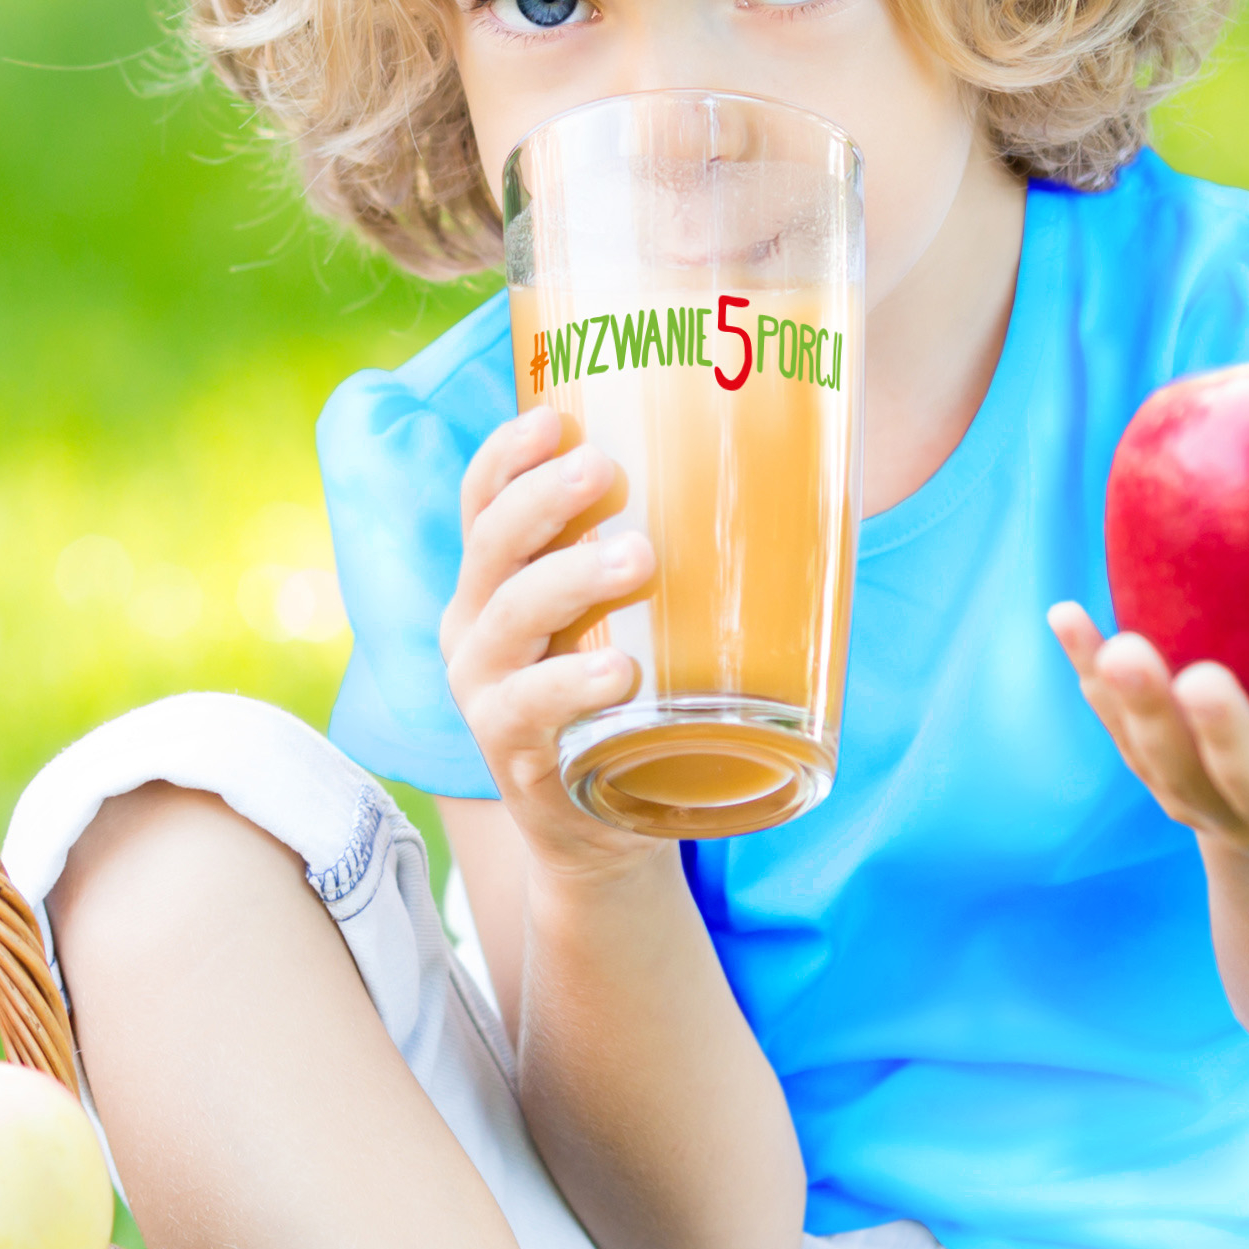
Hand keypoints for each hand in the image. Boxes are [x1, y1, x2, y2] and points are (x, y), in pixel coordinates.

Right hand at [443, 407, 670, 879]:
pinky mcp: (511, 752)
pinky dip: (572, 684)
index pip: (480, 500)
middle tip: (603, 470)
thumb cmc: (624, 702)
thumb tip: (774, 475)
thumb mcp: (619, 622)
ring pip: (509, 617)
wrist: (601, 829)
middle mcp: (473, 627)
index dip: (507, 455)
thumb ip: (647, 558)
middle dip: (543, 501)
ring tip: (635, 557)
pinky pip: (530, 708)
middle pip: (490, 545)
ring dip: (569, 579)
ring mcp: (485, 691)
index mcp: (493, 581)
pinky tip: (619, 671)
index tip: (554, 418)